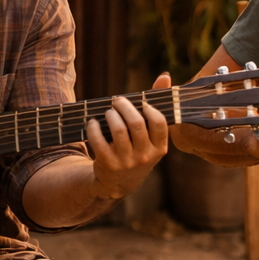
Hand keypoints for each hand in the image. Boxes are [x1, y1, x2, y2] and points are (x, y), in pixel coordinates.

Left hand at [86, 73, 170, 199]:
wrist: (118, 183)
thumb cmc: (137, 149)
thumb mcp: (150, 136)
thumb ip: (157, 106)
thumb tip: (165, 76)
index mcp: (159, 148)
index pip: (159, 123)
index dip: (149, 108)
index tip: (141, 104)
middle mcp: (145, 156)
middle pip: (136, 123)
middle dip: (124, 107)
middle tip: (117, 101)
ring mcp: (127, 162)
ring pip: (118, 130)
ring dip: (111, 115)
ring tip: (109, 112)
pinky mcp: (108, 164)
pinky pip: (99, 141)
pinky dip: (94, 128)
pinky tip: (93, 123)